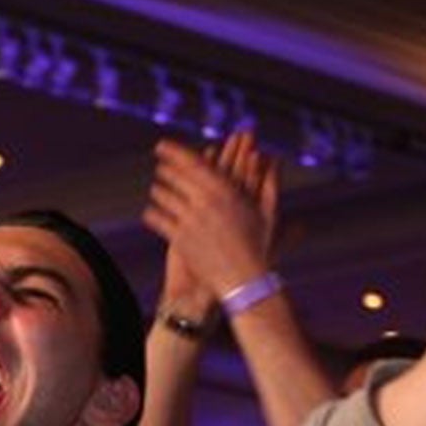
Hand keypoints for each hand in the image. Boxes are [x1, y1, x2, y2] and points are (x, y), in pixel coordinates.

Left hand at [143, 129, 281, 301]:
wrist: (244, 281)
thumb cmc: (259, 246)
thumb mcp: (268, 212)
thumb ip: (268, 181)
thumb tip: (273, 158)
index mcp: (224, 191)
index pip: (192, 162)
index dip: (173, 151)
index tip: (161, 145)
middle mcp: (204, 202)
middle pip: (174, 176)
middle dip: (165, 170)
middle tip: (161, 167)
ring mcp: (189, 221)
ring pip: (162, 197)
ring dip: (158, 191)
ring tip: (158, 191)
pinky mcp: (179, 239)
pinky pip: (156, 219)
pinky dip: (152, 214)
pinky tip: (152, 212)